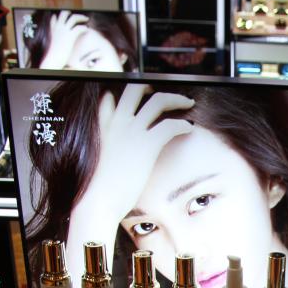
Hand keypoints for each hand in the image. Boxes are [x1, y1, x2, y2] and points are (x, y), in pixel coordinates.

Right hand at [38, 11, 88, 69]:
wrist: (54, 59)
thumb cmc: (54, 53)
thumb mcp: (53, 43)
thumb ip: (56, 37)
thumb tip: (61, 38)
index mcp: (53, 28)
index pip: (55, 18)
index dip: (60, 16)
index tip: (67, 15)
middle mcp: (58, 27)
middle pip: (64, 13)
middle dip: (72, 13)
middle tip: (79, 16)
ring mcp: (64, 30)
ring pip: (73, 18)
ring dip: (81, 17)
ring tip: (86, 19)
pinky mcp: (70, 36)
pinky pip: (79, 28)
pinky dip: (84, 27)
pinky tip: (87, 29)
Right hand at [67, 84, 193, 272]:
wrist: (99, 201)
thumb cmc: (100, 188)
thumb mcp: (99, 161)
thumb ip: (106, 147)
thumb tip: (113, 149)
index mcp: (105, 125)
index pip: (113, 97)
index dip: (131, 92)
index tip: (146, 92)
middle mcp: (118, 122)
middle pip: (136, 89)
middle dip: (156, 87)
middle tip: (171, 95)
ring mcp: (132, 131)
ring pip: (158, 101)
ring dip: (176, 99)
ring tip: (188, 103)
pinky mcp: (146, 144)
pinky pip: (169, 125)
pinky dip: (182, 124)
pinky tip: (189, 128)